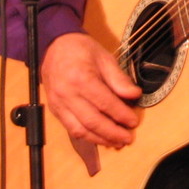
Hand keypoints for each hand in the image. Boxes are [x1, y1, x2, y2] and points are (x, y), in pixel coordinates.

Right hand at [41, 32, 142, 148]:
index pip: (105, 103)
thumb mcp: (104, 57)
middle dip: (112, 133)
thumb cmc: (81, 50)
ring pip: (80, 130)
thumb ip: (119, 79)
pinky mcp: (55, 110)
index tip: (134, 122)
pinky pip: (71, 129)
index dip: (121, 115)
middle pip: (92, 121)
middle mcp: (67, 94)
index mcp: (81, 78)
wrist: (54, 46)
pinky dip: (87, 137)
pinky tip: (100, 139)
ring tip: (116, 142)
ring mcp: (58, 104)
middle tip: (128, 138)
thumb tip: (135, 95)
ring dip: (100, 140)